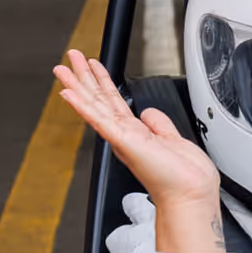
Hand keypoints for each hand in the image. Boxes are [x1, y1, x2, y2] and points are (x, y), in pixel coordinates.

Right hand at [54, 48, 225, 252]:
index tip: (93, 65)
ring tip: (62, 68)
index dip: (103, 81)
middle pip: (99, 99)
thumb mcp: (173, 140)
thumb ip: (159, 124)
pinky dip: (82, 106)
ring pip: (94, 105)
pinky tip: (68, 94)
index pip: (114, 101)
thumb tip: (148, 112)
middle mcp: (125, 135)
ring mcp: (122, 138)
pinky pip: (98, 120)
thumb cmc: (184, 177)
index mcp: (136, 133)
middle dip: (84, 76)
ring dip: (77, 85)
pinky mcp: (123, 141)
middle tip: (71, 57)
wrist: (189, 195)